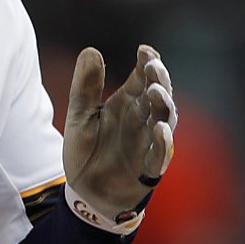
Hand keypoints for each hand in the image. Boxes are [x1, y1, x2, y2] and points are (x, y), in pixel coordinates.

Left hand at [62, 43, 176, 225]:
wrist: (86, 194)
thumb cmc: (87, 152)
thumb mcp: (80, 117)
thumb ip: (85, 87)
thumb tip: (91, 49)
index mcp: (126, 103)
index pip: (142, 78)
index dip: (147, 63)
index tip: (145, 51)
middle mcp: (142, 119)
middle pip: (158, 95)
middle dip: (159, 80)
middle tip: (154, 67)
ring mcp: (147, 142)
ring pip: (164, 120)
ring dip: (163, 106)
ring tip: (156, 92)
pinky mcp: (149, 167)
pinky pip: (160, 154)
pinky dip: (162, 143)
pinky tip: (159, 129)